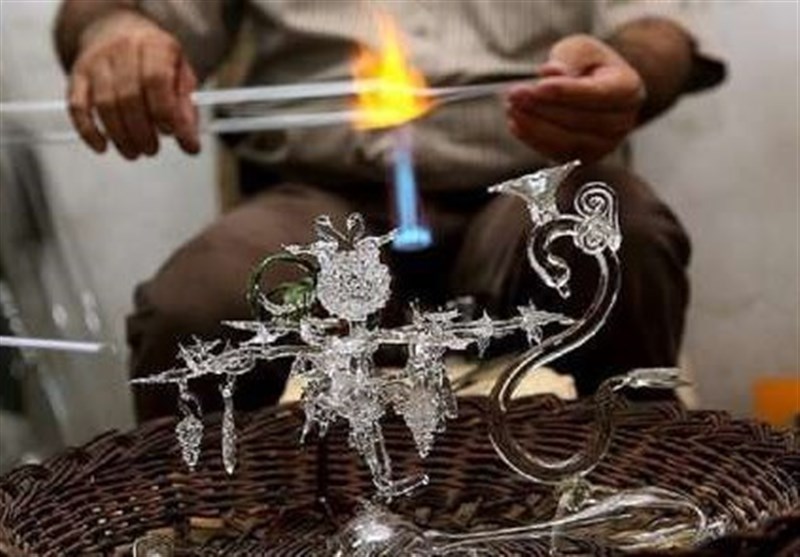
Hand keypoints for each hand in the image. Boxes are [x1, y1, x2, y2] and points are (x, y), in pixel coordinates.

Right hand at [67, 9, 199, 158]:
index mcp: (154, 45)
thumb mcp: (181, 76)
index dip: (163, 111)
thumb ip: (187, 110)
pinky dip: (88, 131)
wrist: (117, 30)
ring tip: (134, 152)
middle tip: (152, 150)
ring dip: (120, 135)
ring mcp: (96, 60)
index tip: (170, 133)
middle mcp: (122, 48)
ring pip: (104, 104)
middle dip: (142, 131)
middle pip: (129, 96)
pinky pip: (77, 105)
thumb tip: (191, 146)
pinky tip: (102, 147)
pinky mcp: (77, 74)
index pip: (157, 80)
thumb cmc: (156, 60)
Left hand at [507, 34, 644, 162]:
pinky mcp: (584, 159)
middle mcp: (621, 123)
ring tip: (512, 108)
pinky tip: (516, 124)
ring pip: (567, 141)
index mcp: (628, 90)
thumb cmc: (589, 66)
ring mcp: (604, 146)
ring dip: (534, 126)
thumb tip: (552, 72)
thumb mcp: (581, 49)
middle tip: (514, 95)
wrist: (598, 91)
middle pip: (579, 120)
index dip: (566, 92)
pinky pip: (558, 154)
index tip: (538, 86)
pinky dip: (534, 140)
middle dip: (543, 108)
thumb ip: (569, 58)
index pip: (597, 94)